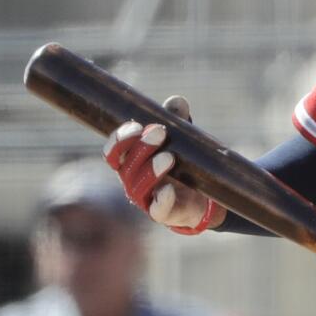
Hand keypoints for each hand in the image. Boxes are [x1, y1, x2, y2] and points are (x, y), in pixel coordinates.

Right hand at [101, 95, 221, 233]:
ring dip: (151, 171)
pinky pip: (158, 209)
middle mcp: (132, 180)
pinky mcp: (164, 213)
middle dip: (141, 148)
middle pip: (125, 167)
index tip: (136, 127)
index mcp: (131, 161)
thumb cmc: (182, 162)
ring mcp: (146, 198)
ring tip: (169, 157)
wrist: (201, 195)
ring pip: (137, 187)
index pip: (113, 152)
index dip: (119, 140)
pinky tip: (170, 189)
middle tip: (160, 131)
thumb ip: (177, 119)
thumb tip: (177, 102)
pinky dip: (162, 200)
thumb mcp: (180, 138)